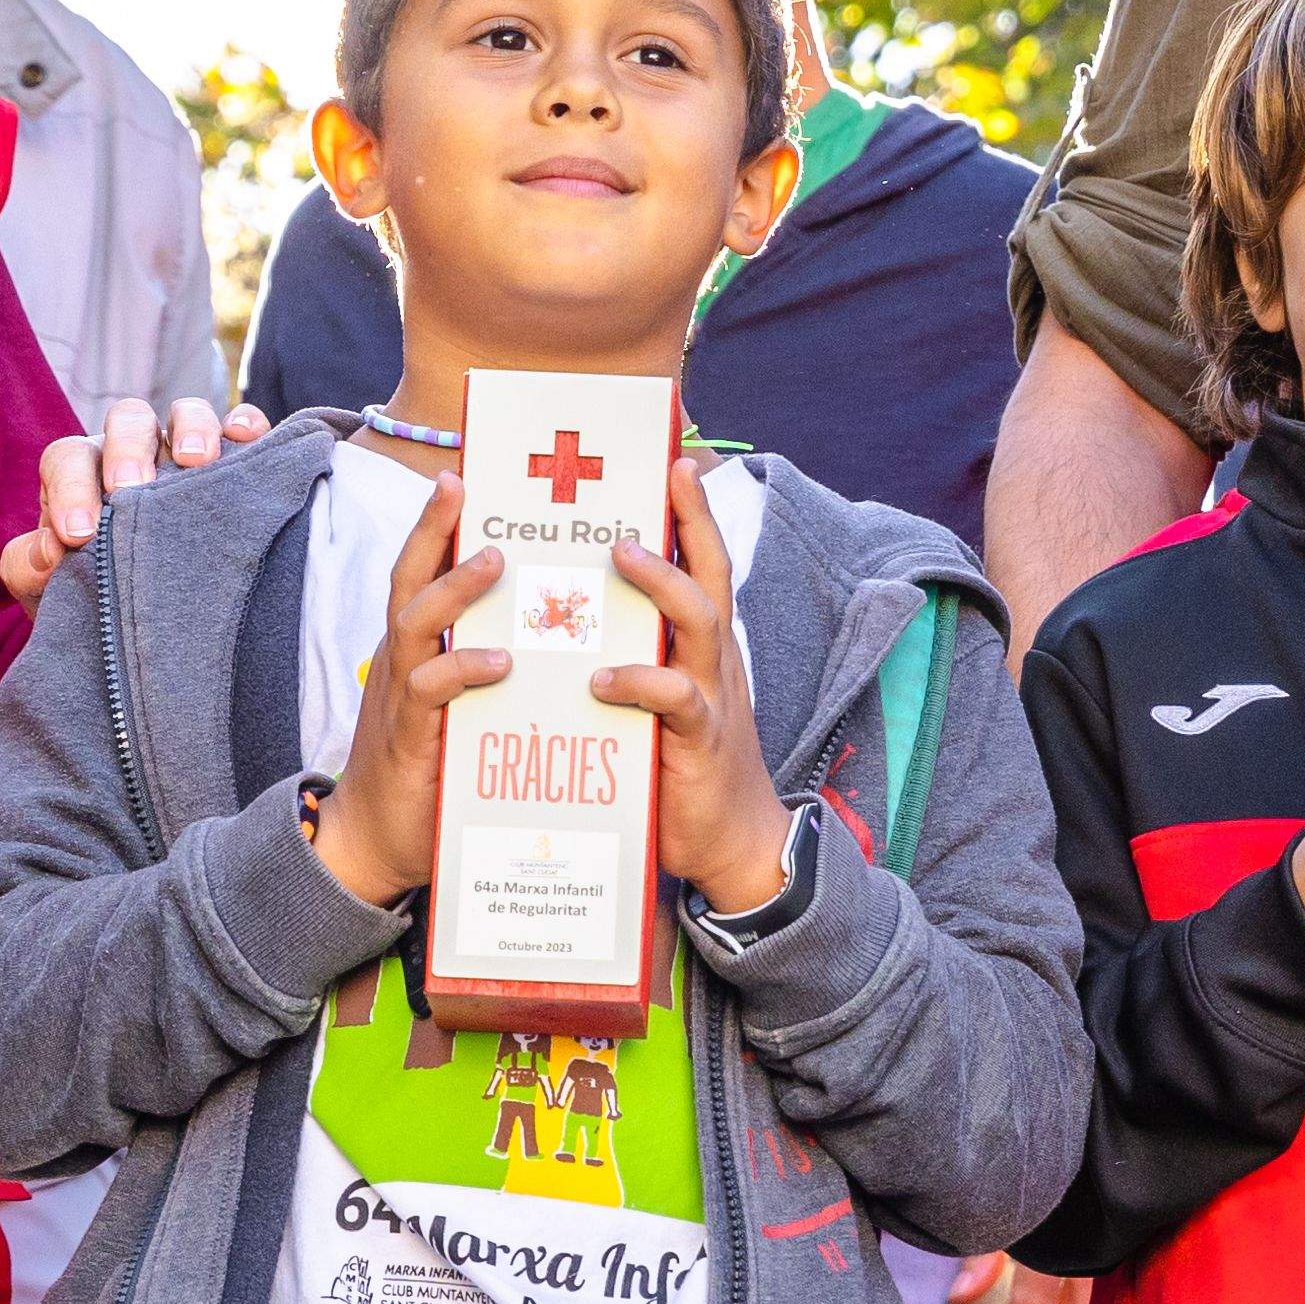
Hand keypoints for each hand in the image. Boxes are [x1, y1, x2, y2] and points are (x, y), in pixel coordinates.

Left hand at [0, 394, 263, 603]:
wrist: (138, 626)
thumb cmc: (87, 594)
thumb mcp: (46, 588)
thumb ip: (27, 567)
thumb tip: (50, 548)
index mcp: (82, 474)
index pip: (69, 458)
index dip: (69, 489)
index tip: (77, 534)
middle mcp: (133, 453)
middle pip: (128, 420)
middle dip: (127, 450)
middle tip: (128, 489)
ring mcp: (184, 453)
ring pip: (187, 413)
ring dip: (192, 429)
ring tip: (196, 461)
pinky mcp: (235, 460)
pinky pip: (242, 425)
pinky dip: (245, 426)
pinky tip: (244, 442)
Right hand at [311, 480, 503, 907]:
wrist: (381, 840)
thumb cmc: (435, 763)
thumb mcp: (464, 701)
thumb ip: (489, 656)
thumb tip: (545, 620)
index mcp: (419, 644)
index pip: (425, 567)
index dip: (439, 521)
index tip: (465, 472)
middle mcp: (403, 657)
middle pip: (409, 575)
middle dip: (431, 526)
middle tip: (460, 483)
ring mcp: (400, 693)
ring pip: (413, 621)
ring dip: (452, 588)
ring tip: (493, 560)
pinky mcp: (408, 735)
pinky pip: (428, 690)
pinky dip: (461, 669)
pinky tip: (499, 661)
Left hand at [599, 455, 795, 917]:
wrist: (730, 844)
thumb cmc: (678, 765)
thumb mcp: (655, 696)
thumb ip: (632, 650)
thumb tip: (574, 607)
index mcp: (699, 643)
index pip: (701, 561)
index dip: (693, 512)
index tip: (675, 458)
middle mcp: (713, 658)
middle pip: (712, 571)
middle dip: (693, 520)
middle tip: (668, 476)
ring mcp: (712, 695)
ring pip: (700, 621)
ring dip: (663, 583)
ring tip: (622, 553)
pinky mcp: (700, 741)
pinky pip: (676, 699)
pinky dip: (641, 682)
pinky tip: (602, 680)